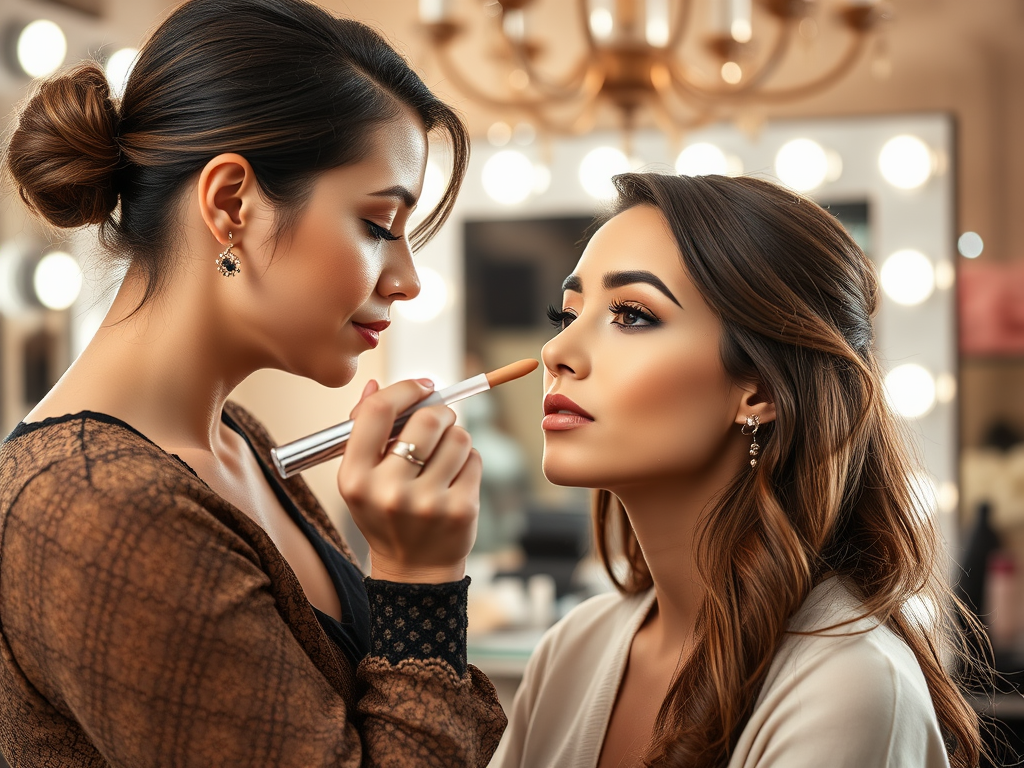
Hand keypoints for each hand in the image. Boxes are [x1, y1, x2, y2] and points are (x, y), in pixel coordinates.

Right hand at [337, 378, 480, 583]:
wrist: (413, 570)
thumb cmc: (385, 512)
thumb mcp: (362, 478)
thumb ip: (365, 429)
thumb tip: (375, 384)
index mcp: (355, 478)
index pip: (377, 412)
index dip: (404, 389)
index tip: (423, 387)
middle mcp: (388, 491)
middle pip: (427, 419)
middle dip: (440, 412)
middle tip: (440, 420)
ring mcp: (427, 503)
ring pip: (458, 437)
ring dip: (455, 437)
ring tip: (445, 456)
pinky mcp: (460, 510)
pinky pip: (474, 459)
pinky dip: (468, 460)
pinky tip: (454, 478)